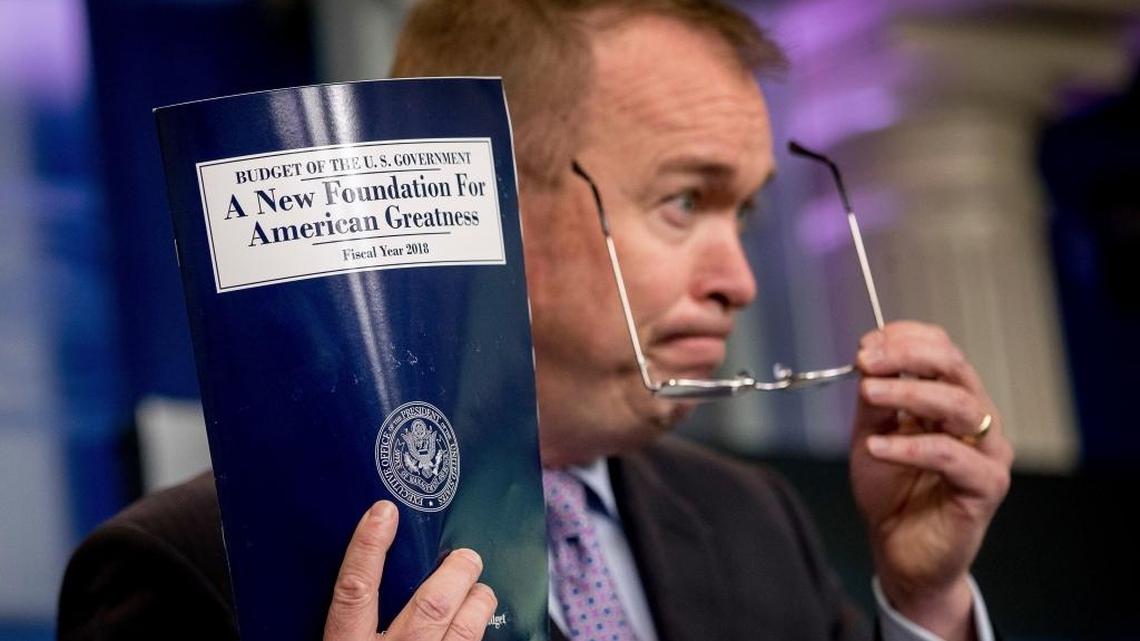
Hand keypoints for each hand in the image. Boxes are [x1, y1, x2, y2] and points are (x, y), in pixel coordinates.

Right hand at [323, 501, 497, 640]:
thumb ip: (349, 619)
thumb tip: (360, 575)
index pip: (355, 590)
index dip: (368, 548)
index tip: (383, 511)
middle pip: (430, 607)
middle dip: (454, 575)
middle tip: (466, 556)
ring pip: (464, 631)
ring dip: (477, 603)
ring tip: (480, 590)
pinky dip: (479, 630)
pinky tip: (479, 621)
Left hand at [849, 322, 1012, 639]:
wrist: (899, 551)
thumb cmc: (891, 492)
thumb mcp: (871, 434)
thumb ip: (874, 400)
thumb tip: (869, 360)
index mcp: (952, 399)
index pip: (942, 350)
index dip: (905, 339)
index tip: (865, 344)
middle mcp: (977, 419)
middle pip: (955, 367)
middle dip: (907, 356)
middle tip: (866, 360)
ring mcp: (987, 452)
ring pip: (957, 405)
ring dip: (908, 392)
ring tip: (868, 393)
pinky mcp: (987, 486)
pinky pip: (951, 455)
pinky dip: (910, 446)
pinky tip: (877, 447)